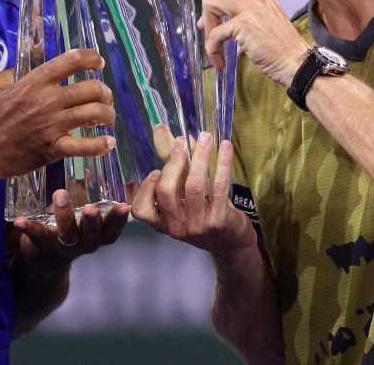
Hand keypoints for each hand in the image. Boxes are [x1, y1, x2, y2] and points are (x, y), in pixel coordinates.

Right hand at [0, 49, 116, 181]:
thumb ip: (12, 73)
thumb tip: (22, 69)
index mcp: (36, 82)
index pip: (71, 61)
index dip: (91, 58)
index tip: (98, 63)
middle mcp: (48, 100)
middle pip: (91, 88)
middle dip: (104, 91)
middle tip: (104, 97)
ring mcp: (53, 125)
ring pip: (93, 113)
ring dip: (107, 114)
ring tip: (107, 118)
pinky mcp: (53, 148)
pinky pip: (83, 146)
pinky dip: (100, 145)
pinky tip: (108, 142)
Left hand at [14, 190, 129, 273]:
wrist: (46, 258)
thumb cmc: (72, 229)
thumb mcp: (83, 216)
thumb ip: (88, 195)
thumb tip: (91, 168)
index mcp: (98, 235)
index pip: (112, 229)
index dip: (118, 219)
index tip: (124, 206)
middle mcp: (85, 243)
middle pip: (91, 233)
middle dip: (92, 219)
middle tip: (92, 207)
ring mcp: (64, 247)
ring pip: (66, 233)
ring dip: (64, 215)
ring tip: (60, 195)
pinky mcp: (43, 246)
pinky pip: (37, 236)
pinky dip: (28, 228)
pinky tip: (20, 220)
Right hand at [131, 125, 254, 257]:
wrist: (232, 244)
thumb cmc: (203, 213)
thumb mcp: (183, 194)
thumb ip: (172, 164)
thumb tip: (161, 129)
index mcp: (162, 221)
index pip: (141, 210)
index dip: (144, 188)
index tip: (155, 169)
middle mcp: (176, 226)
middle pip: (166, 192)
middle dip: (173, 162)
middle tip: (181, 142)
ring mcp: (197, 225)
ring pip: (194, 186)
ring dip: (200, 157)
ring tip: (206, 137)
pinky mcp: (218, 221)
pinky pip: (218, 188)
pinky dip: (222, 164)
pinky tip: (225, 147)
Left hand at [196, 0, 307, 87]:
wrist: (294, 62)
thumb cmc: (278, 43)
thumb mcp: (264, 13)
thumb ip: (240, 4)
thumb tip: (207, 12)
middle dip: (205, 5)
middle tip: (209, 25)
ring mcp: (250, 6)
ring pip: (209, 2)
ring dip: (207, 26)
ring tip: (213, 45)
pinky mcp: (244, 24)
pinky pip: (214, 33)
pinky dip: (212, 49)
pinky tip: (219, 60)